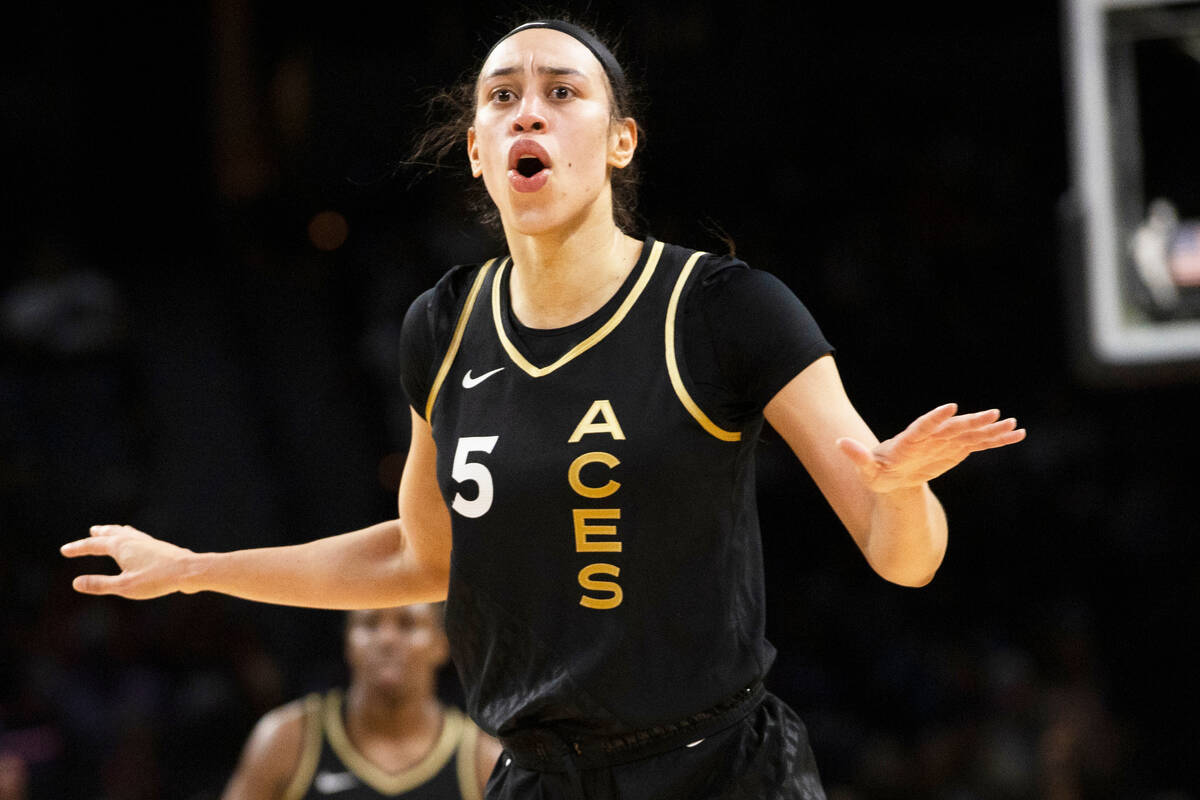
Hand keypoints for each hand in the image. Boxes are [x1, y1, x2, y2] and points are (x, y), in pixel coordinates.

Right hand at [60, 525, 195, 598]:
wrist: (189, 571)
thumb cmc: (157, 579)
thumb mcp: (124, 586)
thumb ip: (100, 584)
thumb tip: (76, 583)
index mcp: (120, 546)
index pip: (93, 545)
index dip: (78, 548)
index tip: (64, 550)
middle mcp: (133, 539)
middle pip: (111, 533)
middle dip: (99, 534)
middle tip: (92, 530)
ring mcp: (147, 541)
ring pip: (127, 533)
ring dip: (115, 532)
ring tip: (111, 531)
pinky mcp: (159, 546)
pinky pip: (139, 537)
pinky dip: (131, 536)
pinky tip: (138, 542)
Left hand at [837, 403, 1024, 493]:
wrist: (892, 476)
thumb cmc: (876, 472)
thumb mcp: (865, 470)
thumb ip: (857, 457)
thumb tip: (839, 443)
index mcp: (909, 441)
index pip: (922, 427)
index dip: (934, 418)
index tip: (950, 408)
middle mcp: (930, 437)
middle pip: (953, 428)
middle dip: (973, 421)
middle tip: (995, 414)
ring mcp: (945, 443)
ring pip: (971, 434)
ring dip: (991, 430)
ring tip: (1015, 425)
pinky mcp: (956, 450)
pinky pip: (979, 444)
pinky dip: (996, 441)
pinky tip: (1017, 435)